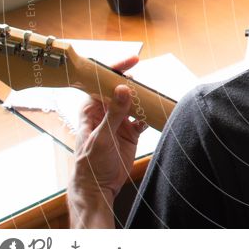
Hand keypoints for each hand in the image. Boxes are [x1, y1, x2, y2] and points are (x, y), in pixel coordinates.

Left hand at [68, 56, 146, 227]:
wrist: (99, 188)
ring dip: (144, 98)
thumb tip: (124, 89)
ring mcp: (119, 122)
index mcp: (91, 109)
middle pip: (120, 89)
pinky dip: (150, 115)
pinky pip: (143, 118)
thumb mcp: (102, 137)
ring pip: (134, 102)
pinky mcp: (131, 132)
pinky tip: (157, 113)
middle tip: (146, 80)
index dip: (115, 69)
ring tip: (154, 95)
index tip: (132, 60)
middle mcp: (105, 112)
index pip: (102, 82)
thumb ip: (114, 113)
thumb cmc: (91, 164)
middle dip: (133, 82)